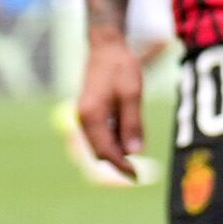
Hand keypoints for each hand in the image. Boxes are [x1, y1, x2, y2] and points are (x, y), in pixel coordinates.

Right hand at [73, 33, 146, 176]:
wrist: (107, 46)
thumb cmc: (121, 67)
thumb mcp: (132, 95)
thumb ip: (132, 124)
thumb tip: (135, 153)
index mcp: (91, 116)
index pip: (105, 151)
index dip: (121, 166)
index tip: (136, 177)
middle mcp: (84, 118)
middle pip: (100, 151)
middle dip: (118, 161)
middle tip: (138, 171)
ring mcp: (85, 115)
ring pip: (101, 142)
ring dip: (117, 149)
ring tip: (137, 143)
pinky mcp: (90, 111)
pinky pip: (101, 132)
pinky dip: (114, 138)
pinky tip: (129, 132)